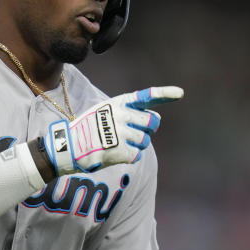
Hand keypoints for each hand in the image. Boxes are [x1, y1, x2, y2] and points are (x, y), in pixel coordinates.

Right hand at [45, 86, 182, 174]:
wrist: (69, 146)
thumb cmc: (88, 129)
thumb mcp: (104, 111)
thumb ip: (127, 112)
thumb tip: (153, 121)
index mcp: (119, 103)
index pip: (146, 96)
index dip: (165, 94)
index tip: (180, 93)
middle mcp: (122, 115)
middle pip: (153, 122)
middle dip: (148, 129)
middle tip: (133, 133)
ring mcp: (121, 132)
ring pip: (145, 140)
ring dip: (136, 145)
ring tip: (117, 144)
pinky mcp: (120, 150)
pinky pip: (137, 155)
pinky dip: (128, 157)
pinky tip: (114, 153)